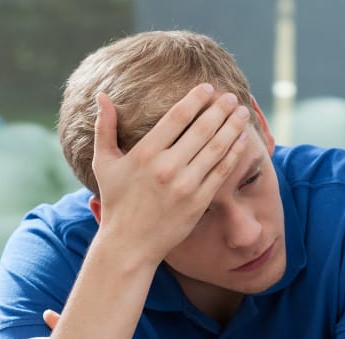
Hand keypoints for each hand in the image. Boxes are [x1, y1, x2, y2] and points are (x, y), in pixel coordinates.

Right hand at [91, 83, 252, 264]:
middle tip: (232, 97)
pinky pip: (221, 173)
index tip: (208, 88)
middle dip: (220, 110)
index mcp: (145, 153)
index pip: (177, 117)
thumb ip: (104, 128)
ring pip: (215, 149)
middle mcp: (167, 167)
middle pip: (202, 129)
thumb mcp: (103, 163)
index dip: (196, 99)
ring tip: (242, 112)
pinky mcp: (199, 202)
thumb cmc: (117, 202)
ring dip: (232, 128)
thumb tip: (102, 96)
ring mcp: (186, 185)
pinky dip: (233, 154)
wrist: (130, 244)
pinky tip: (241, 141)